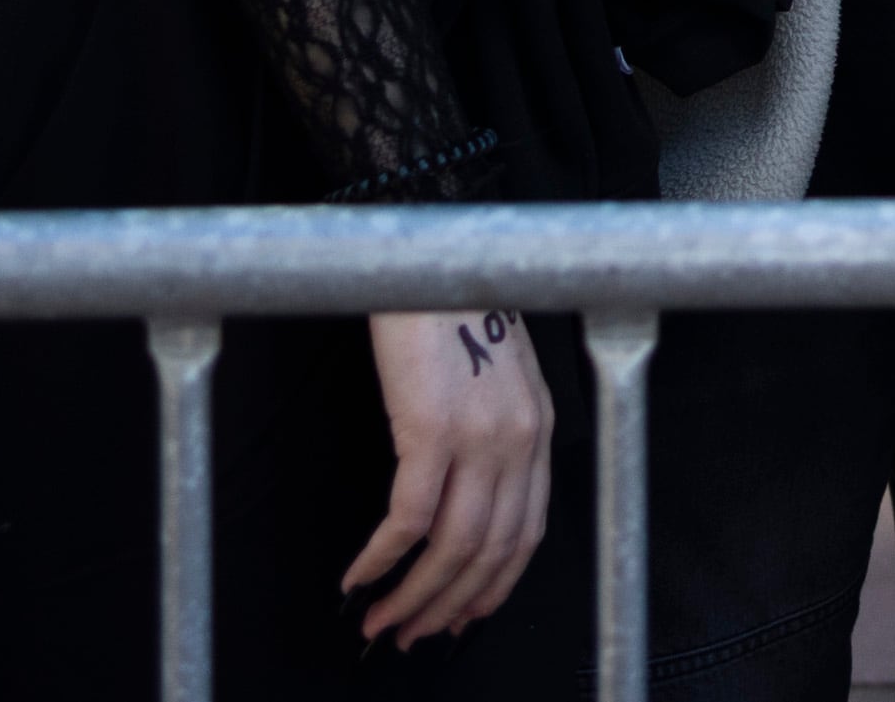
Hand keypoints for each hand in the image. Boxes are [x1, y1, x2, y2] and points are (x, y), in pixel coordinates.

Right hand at [346, 308, 549, 644]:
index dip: (494, 585)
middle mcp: (520, 439)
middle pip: (492, 550)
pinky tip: (357, 577)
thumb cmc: (450, 313)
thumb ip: (491, 434)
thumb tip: (458, 497)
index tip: (464, 618)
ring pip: (453, 546)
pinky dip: (381, 558)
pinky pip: (409, 518)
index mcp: (537, 429)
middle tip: (412, 636)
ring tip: (380, 621)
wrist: (428, 258)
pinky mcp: (432, 428)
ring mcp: (480, 436)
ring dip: (414, 595)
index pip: (527, 531)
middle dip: (450, 606)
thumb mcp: (493, 377)